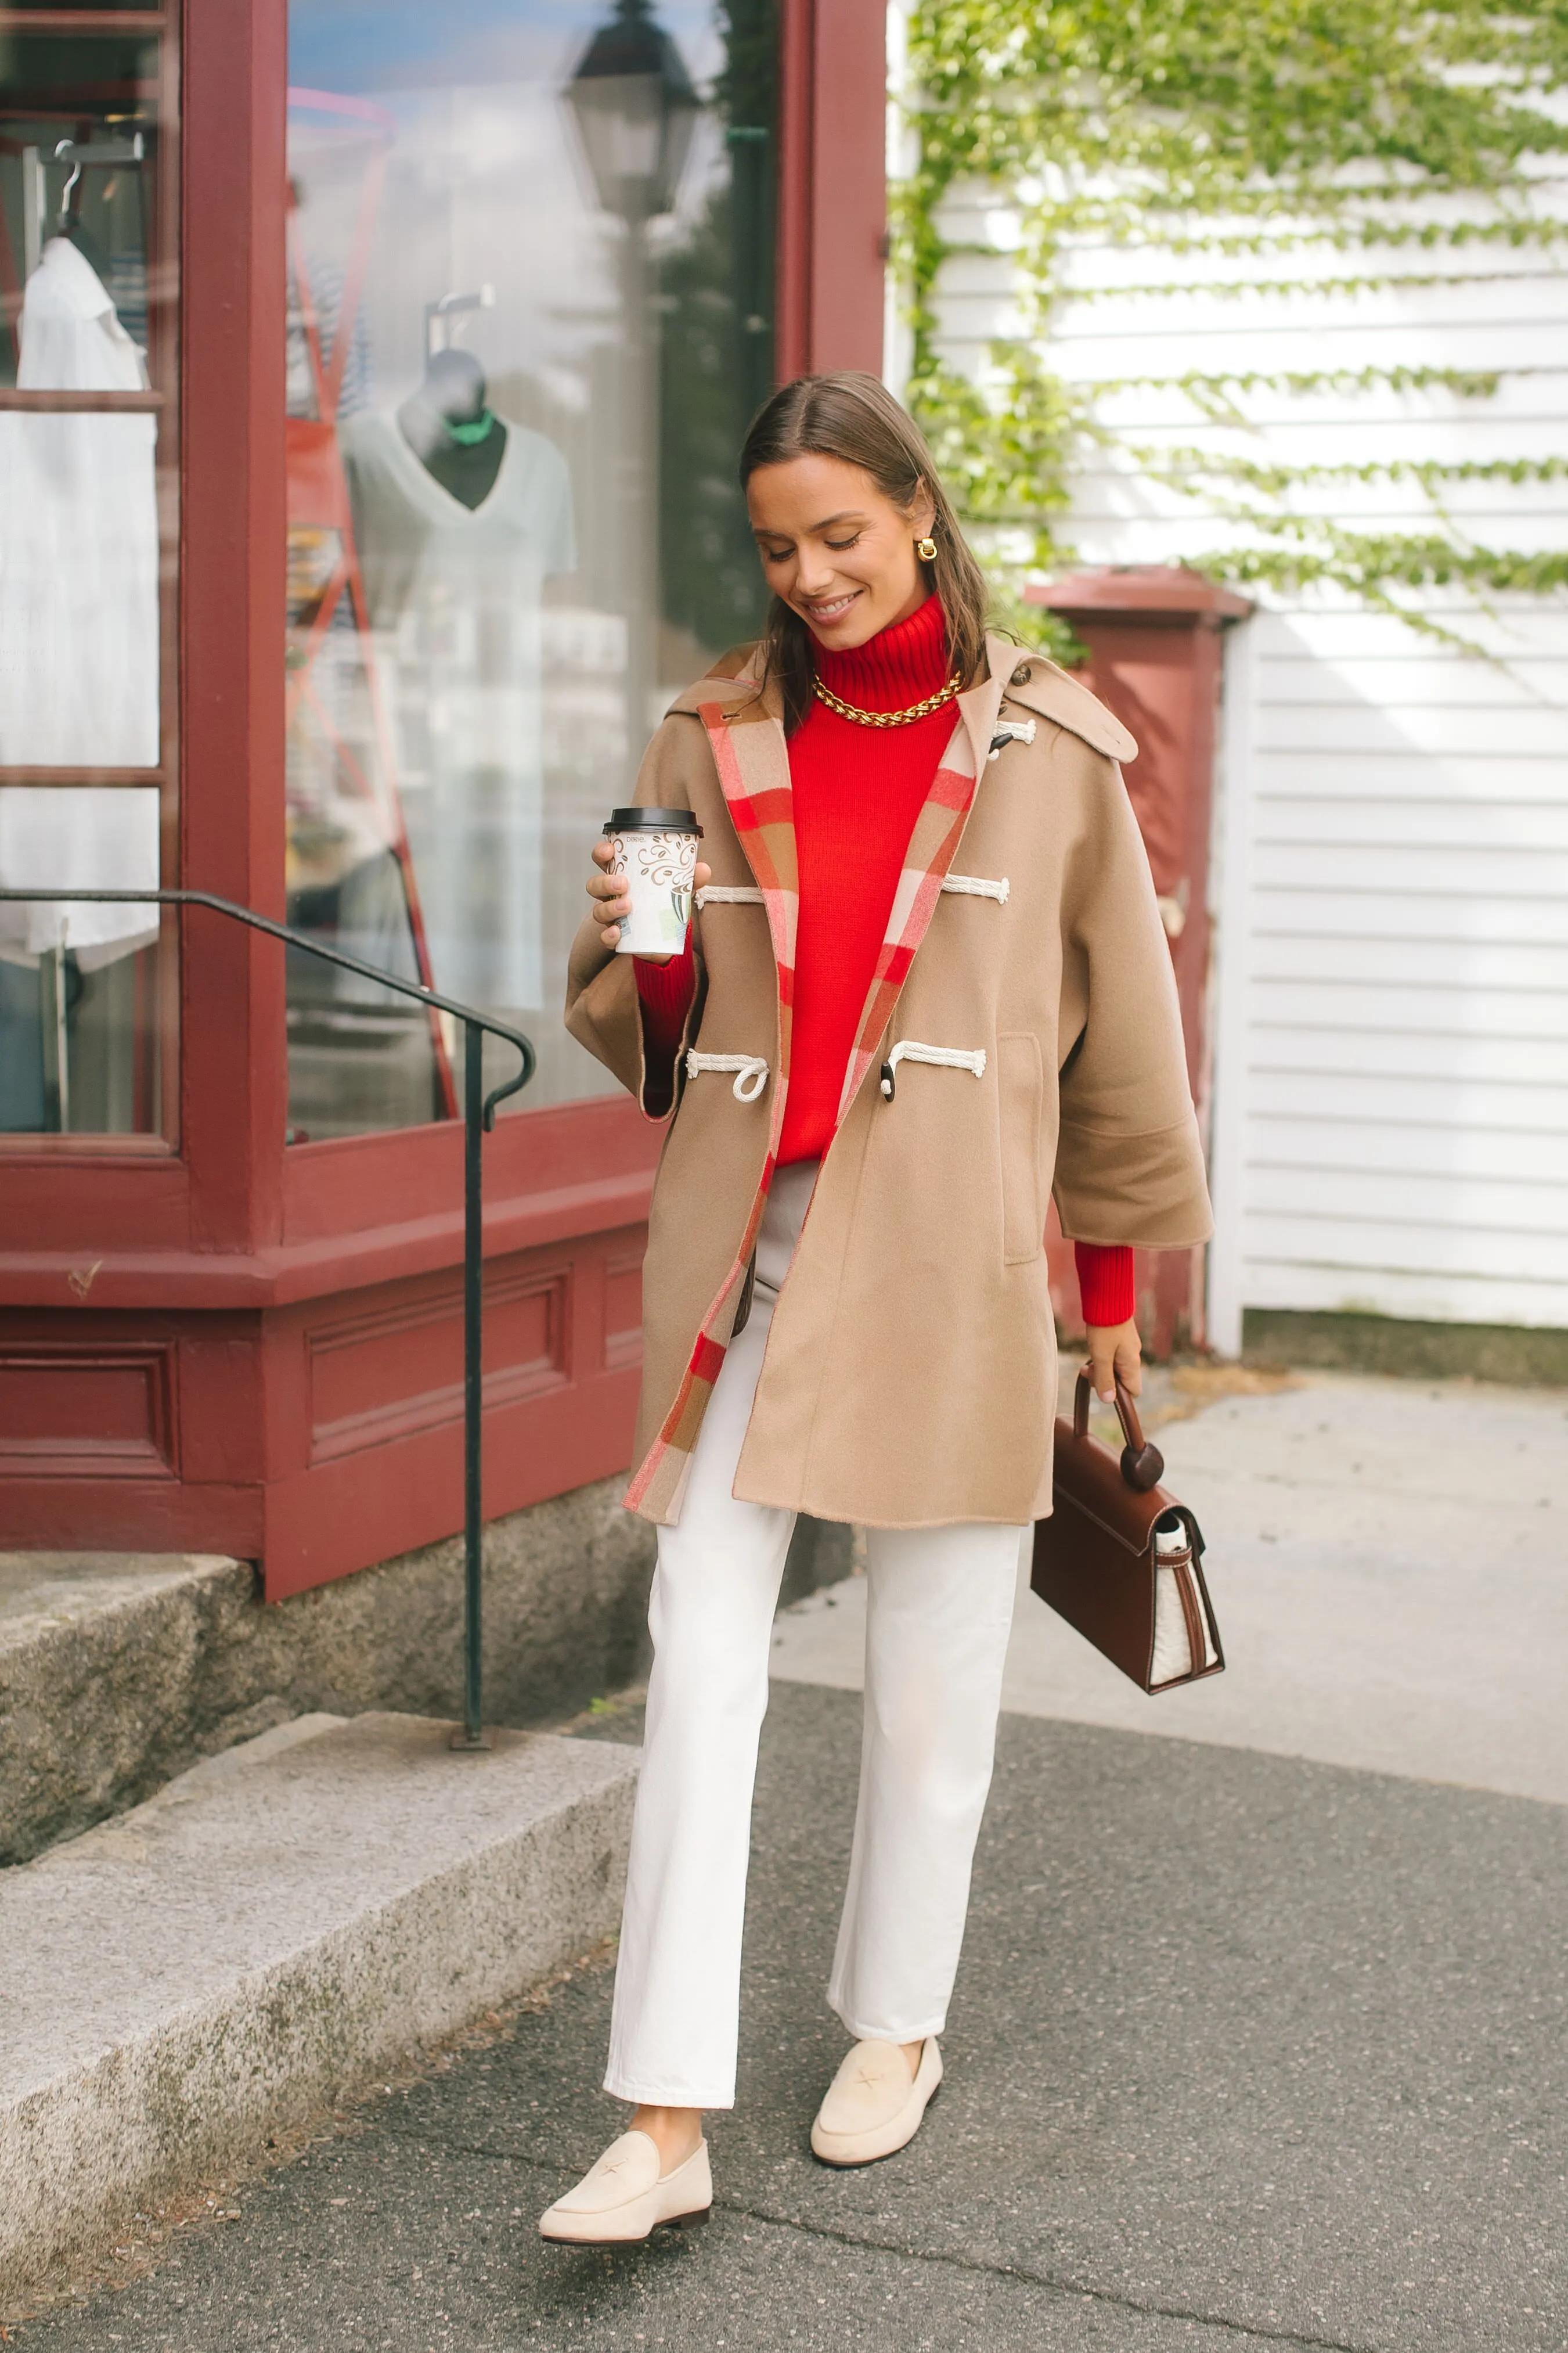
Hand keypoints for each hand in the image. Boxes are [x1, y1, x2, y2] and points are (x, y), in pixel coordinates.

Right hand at [588, 838, 710, 958]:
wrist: (667, 938)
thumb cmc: (665, 904)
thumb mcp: (678, 888)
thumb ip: (689, 879)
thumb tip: (702, 869)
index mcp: (622, 875)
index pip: (603, 859)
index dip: (601, 852)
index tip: (609, 850)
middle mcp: (611, 895)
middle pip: (594, 884)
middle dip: (605, 881)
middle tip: (623, 883)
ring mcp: (611, 916)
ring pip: (597, 910)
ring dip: (610, 907)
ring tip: (627, 906)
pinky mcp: (616, 937)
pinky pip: (604, 937)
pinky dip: (609, 935)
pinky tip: (618, 932)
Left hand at [1085, 1316, 1140, 1403]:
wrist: (1108, 1299)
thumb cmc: (1105, 1327)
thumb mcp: (1101, 1356)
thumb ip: (1105, 1379)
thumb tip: (1109, 1400)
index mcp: (1132, 1364)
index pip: (1133, 1392)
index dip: (1118, 1395)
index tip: (1101, 1385)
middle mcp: (1134, 1357)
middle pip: (1121, 1381)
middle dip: (1104, 1381)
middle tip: (1087, 1371)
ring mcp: (1128, 1348)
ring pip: (1115, 1368)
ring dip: (1100, 1369)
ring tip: (1086, 1364)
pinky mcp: (1121, 1340)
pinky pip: (1113, 1357)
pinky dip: (1102, 1358)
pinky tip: (1092, 1351)